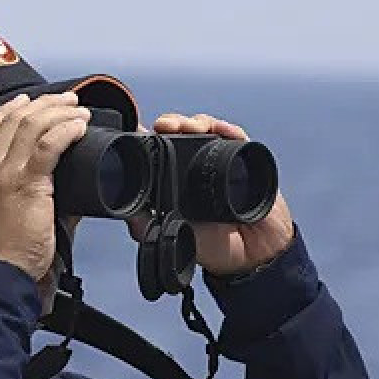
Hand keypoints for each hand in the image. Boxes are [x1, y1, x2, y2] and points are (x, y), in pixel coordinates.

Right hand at [0, 92, 90, 280]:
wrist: (2, 275)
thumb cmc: (8, 253)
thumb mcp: (12, 213)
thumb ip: (36, 193)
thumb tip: (73, 188)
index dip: (9, 108)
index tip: (27, 100)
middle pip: (13, 119)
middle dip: (44, 103)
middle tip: (68, 100)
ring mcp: (5, 175)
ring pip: (31, 125)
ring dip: (59, 112)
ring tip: (79, 111)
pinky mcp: (26, 185)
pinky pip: (47, 146)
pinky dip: (66, 131)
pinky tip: (79, 127)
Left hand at [128, 113, 293, 275]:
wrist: (253, 256)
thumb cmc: (213, 245)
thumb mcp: (175, 235)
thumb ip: (147, 226)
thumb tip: (125, 212)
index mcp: (176, 178)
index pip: (161, 147)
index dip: (152, 135)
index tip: (141, 130)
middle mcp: (196, 164)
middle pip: (181, 131)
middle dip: (172, 123)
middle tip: (164, 126)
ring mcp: (221, 160)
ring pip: (206, 129)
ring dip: (195, 122)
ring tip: (188, 127)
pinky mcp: (245, 161)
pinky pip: (237, 138)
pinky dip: (228, 129)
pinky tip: (221, 129)